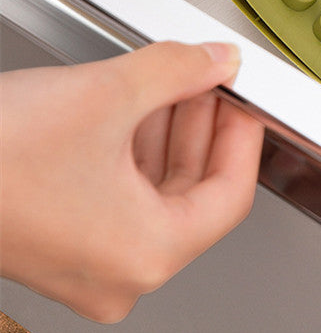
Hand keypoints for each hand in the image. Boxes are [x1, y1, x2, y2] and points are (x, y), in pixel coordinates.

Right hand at [0, 41, 263, 321]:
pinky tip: (138, 104)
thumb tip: (217, 60)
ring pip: (156, 188)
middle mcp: (119, 272)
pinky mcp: (59, 239)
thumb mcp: (108, 93)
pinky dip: (134, 146)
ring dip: (168, 129)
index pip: (231, 194)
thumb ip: (179, 70)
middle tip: (211, 79)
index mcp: (146, 253)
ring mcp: (86, 260)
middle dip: (203, 123)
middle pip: (193, 189)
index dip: (244, 137)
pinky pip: (120, 192)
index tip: (248, 101)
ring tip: (176, 80)